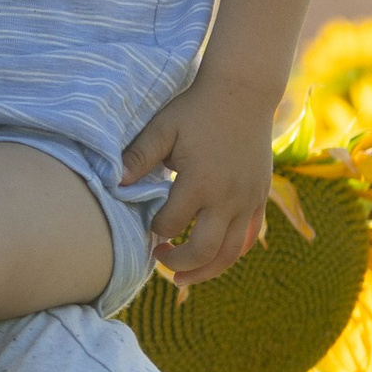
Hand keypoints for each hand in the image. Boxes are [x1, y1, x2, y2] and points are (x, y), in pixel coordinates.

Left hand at [123, 75, 280, 286]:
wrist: (243, 92)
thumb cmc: (196, 109)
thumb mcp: (162, 128)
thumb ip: (137, 157)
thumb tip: (111, 184)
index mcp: (200, 182)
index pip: (171, 224)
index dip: (154, 229)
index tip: (146, 225)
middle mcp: (228, 197)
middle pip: (203, 250)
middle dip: (178, 263)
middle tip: (159, 260)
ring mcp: (248, 200)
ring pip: (231, 253)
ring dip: (206, 271)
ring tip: (183, 279)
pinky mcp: (260, 197)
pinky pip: (248, 238)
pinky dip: (231, 254)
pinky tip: (213, 259)